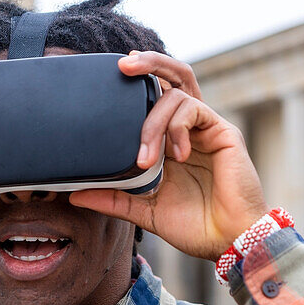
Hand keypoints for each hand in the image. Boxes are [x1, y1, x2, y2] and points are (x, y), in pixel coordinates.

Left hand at [69, 51, 267, 260]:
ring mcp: (208, 128)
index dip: (140, 79)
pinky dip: (177, 128)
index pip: (157, 97)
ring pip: (177, 95)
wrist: (229, 242)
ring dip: (153, 123)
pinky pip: (195, 110)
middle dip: (150, 62)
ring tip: (146, 160)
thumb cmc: (195, 227)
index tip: (115, 74)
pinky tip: (177, 156)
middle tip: (123, 65)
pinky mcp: (224, 133)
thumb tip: (74, 196)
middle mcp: (191, 128)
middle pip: (175, 76)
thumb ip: (115, 200)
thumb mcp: (146, 211)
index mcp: (174, 141)